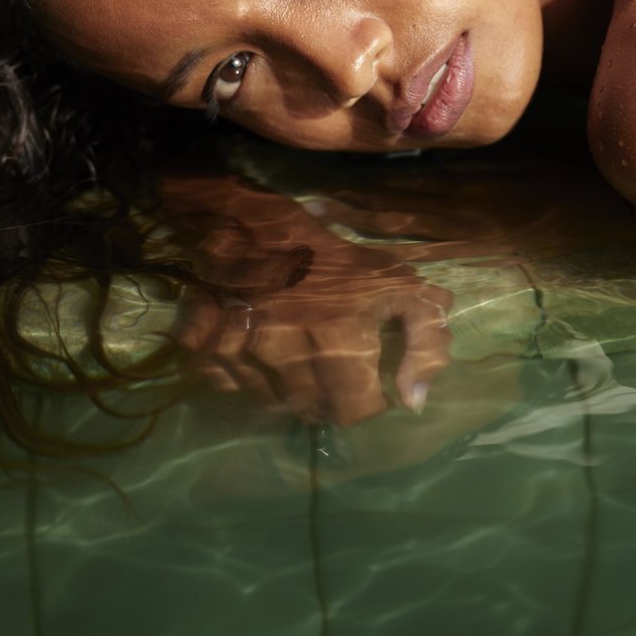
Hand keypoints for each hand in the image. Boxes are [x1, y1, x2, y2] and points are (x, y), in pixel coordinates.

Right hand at [177, 241, 453, 425]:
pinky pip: (234, 388)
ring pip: (276, 405)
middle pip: (317, 412)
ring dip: (293, 391)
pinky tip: (265, 353)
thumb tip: (415, 402)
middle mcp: (287, 352)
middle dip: (334, 398)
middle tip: (339, 369)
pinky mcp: (209, 347)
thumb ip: (426, 342)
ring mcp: (243, 351)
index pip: (357, 410)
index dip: (371, 399)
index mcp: (338, 339)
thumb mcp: (400, 284)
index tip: (372, 379)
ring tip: (303, 358)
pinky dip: (251, 379)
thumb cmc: (337, 255)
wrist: (259, 224)